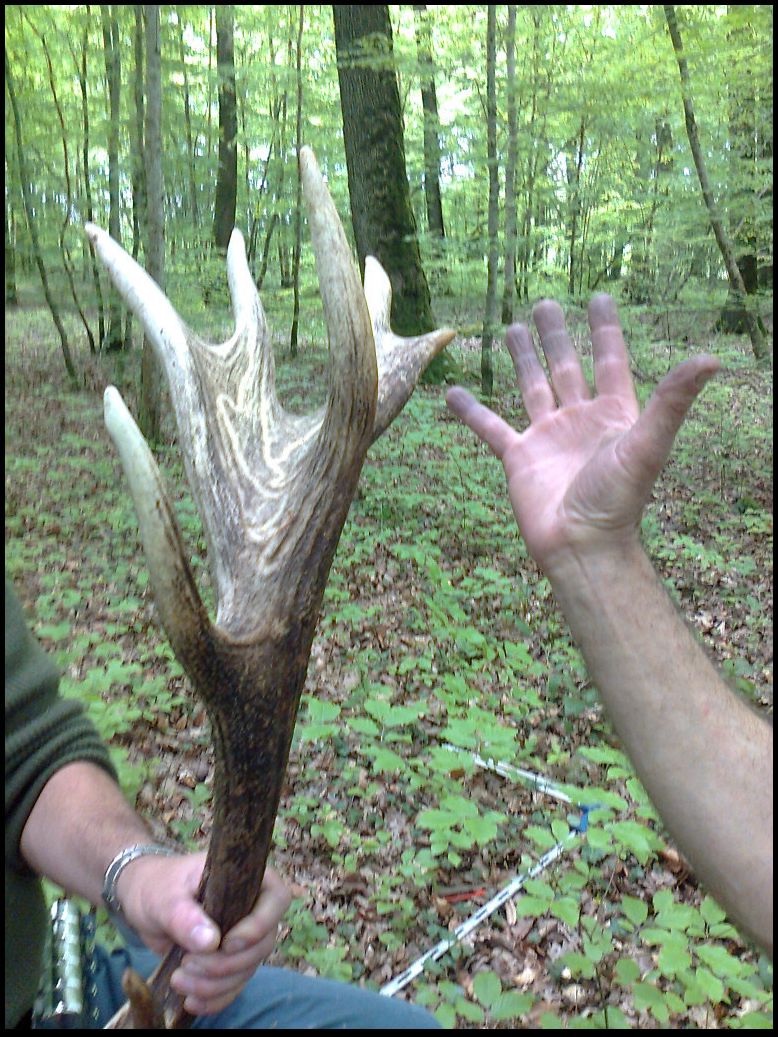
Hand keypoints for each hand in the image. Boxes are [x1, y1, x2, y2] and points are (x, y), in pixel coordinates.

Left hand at [118, 853, 290, 1015]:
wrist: (146, 902)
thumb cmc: (160, 886)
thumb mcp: (166, 897)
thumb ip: (186, 916)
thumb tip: (211, 943)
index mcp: (247, 878)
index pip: (276, 899)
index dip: (260, 925)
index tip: (226, 943)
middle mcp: (252, 908)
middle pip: (263, 943)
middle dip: (227, 963)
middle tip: (188, 963)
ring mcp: (243, 937)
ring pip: (248, 969)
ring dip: (216, 984)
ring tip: (179, 980)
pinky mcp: (229, 960)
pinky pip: (234, 985)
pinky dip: (215, 998)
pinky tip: (191, 1001)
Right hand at [447, 295, 718, 573]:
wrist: (582, 545)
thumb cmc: (618, 499)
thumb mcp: (648, 444)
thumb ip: (672, 401)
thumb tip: (710, 359)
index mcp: (613, 414)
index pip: (611, 361)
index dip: (606, 330)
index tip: (599, 298)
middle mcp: (580, 421)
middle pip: (566, 366)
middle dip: (556, 336)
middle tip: (545, 304)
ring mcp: (548, 438)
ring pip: (532, 387)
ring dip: (522, 359)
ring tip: (510, 329)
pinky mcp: (519, 458)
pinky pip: (491, 428)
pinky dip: (472, 411)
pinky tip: (452, 392)